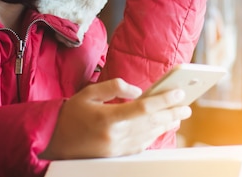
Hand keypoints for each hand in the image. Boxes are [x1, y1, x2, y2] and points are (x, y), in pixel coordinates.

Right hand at [40, 79, 190, 159]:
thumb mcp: (89, 93)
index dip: (163, 100)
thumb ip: (114, 87)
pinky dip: (154, 136)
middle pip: (151, 123)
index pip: (143, 108)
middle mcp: (115, 136)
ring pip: (149, 135)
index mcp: (108, 118)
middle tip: (187, 105)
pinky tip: (161, 128)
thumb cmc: (72, 114)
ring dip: (166, 125)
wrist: (54, 141)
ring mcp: (117, 149)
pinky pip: (141, 145)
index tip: (179, 92)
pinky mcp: (117, 155)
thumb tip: (137, 90)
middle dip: (171, 113)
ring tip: (179, 115)